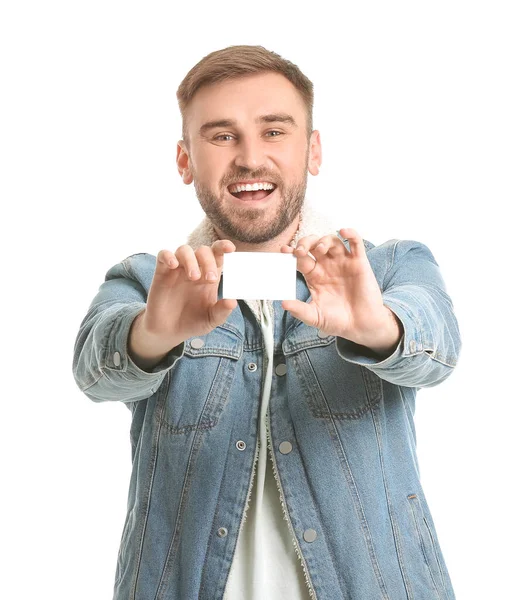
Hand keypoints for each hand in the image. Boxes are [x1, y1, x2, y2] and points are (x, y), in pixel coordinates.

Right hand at [135, 240, 237, 353]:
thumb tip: (233, 301)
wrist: (168, 332)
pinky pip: (163, 255)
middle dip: (209, 261)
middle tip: (211, 279)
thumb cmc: (192, 322)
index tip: (231, 248)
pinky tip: (173, 265)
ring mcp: (177, 269)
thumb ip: (222, 311)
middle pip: (203, 251)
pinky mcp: (162, 273)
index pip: (218, 255)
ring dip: (191, 260)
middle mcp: (194, 269)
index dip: (223, 247)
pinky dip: (168, 256)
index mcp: (209, 276)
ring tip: (194, 278)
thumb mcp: (210, 320)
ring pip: (184, 250)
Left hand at [280, 228, 402, 354]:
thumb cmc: (337, 321)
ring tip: (319, 249)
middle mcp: (327, 266)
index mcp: (314, 276)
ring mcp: (343, 262)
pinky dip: (351, 234)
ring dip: (324, 240)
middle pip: (313, 245)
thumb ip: (299, 310)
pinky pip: (356, 243)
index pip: (300, 259)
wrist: (361, 326)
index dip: (292, 253)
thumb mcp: (314, 316)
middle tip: (300, 250)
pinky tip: (343, 231)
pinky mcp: (359, 263)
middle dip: (305, 243)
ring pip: (332, 241)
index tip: (284, 251)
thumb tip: (282, 303)